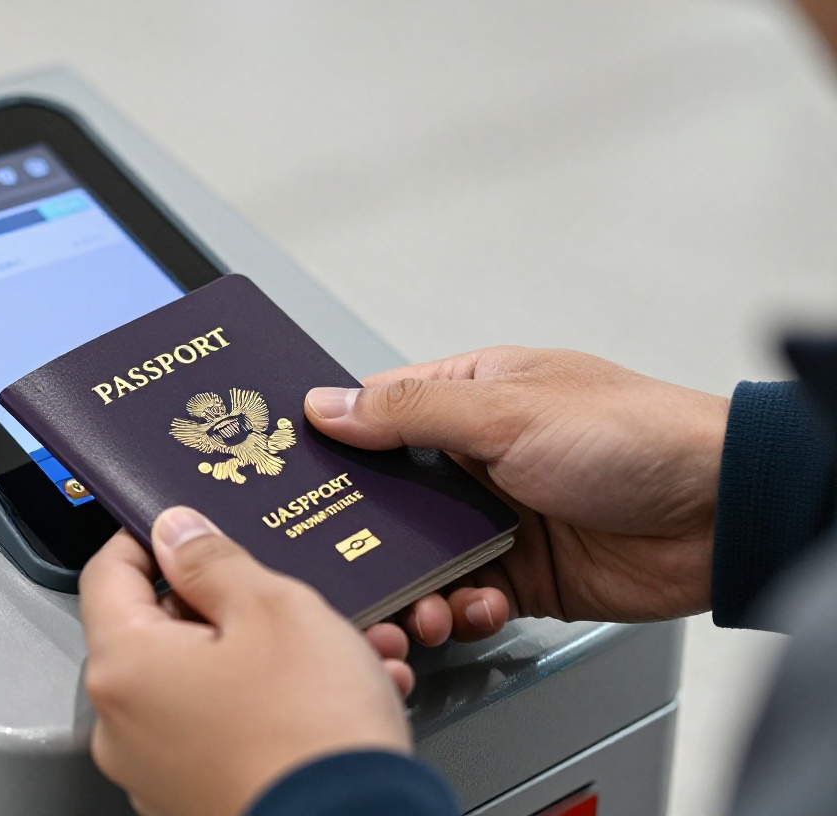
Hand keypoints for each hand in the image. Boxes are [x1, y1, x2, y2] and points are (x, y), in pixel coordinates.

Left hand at [79, 510, 413, 815]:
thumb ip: (214, 561)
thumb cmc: (311, 732)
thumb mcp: (273, 608)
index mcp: (123, 668)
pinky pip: (231, 730)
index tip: (184, 527)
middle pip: (162, 632)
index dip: (146, 539)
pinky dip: (278, 707)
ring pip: (211, 682)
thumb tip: (178, 534)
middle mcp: (125, 726)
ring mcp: (159, 770)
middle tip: (289, 594)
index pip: (106, 574)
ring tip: (345, 651)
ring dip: (274, 658)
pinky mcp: (199, 797)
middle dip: (234, 605)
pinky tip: (340, 697)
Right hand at [304, 346, 728, 644]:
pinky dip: (465, 611)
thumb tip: (326, 405)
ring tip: (424, 606)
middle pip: (386, 498)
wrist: (723, 514)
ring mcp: (498, 518)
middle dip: (362, 536)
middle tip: (339, 562)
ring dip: (414, 587)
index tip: (284, 473)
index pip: (375, 413)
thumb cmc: (633, 434)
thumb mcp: (508, 409)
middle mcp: (476, 457)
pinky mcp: (523, 576)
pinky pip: (467, 599)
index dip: (329, 442)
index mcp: (469, 396)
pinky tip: (481, 607)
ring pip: (420, 558)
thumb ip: (411, 411)